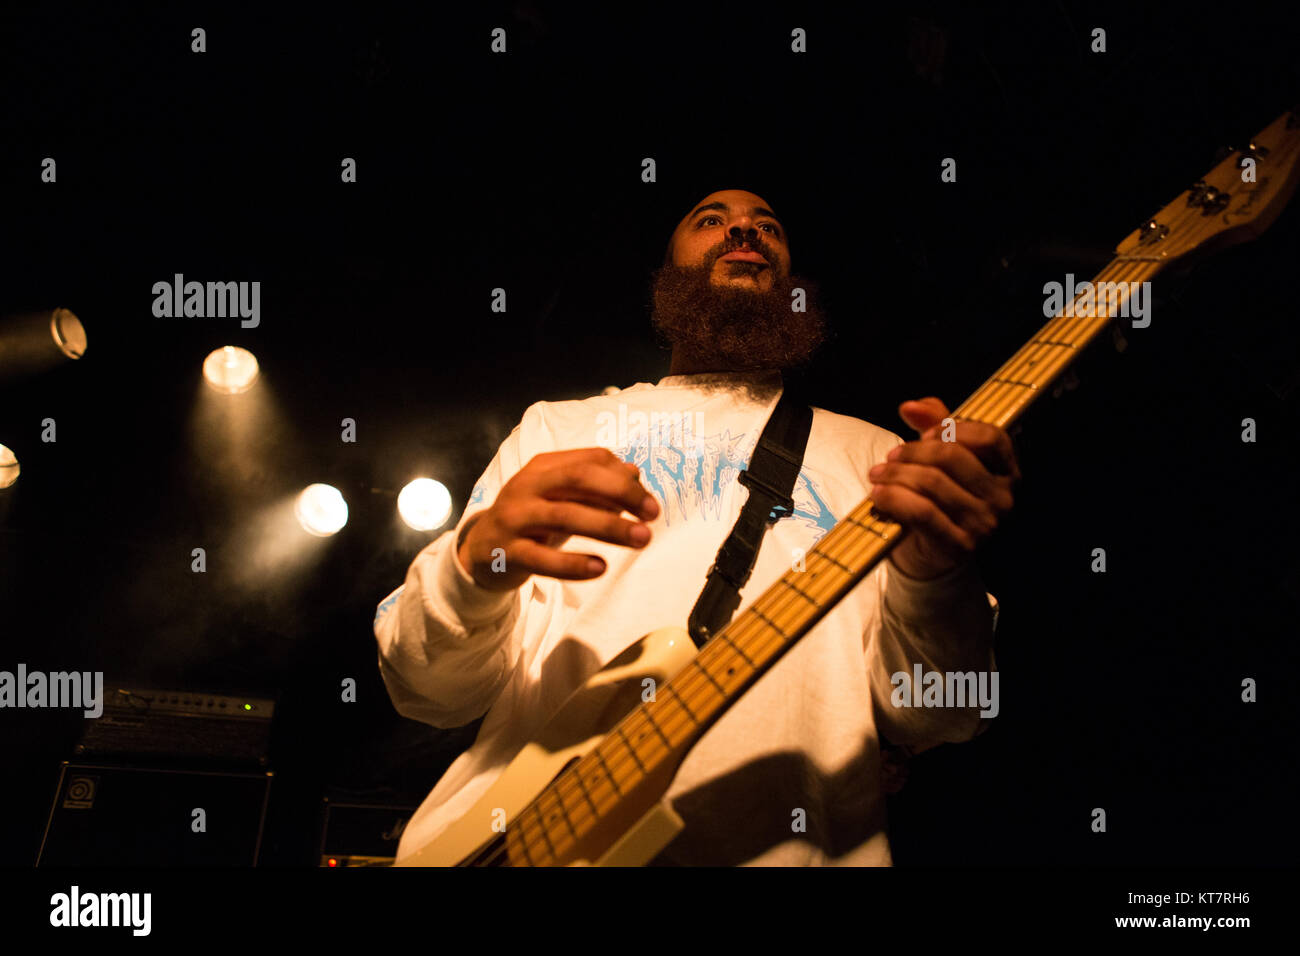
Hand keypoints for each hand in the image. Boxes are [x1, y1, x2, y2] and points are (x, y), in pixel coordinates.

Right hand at [456, 448, 658, 590]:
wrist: (482, 551)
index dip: (624, 479)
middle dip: (621, 493)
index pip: (591, 461)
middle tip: (652, 515)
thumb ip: (597, 486)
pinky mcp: (507, 551)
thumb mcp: (563, 498)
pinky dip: (573, 563)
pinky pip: (542, 557)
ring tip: (641, 539)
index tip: (650, 504)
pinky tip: (600, 568)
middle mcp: (527, 485)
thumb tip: (635, 474)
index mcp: (544, 467)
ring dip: (608, 526)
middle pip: (578, 478)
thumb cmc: (534, 520)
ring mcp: (514, 517)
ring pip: (564, 515)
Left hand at [866, 397, 1018, 579]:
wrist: (931, 554)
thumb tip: (910, 406)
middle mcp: (1002, 498)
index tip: (926, 433)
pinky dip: (894, 498)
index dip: (955, 429)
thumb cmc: (938, 499)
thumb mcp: (941, 458)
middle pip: (952, 457)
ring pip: (931, 483)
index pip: (991, 438)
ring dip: (895, 475)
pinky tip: (878, 495)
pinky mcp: (960, 545)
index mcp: (1007, 471)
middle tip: (890, 457)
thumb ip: (934, 424)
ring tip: (877, 475)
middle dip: (913, 452)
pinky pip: (921, 511)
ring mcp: (984, 524)